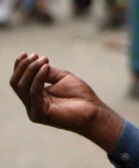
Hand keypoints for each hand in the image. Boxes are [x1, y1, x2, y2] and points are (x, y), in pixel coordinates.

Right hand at [9, 53, 123, 152]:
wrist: (94, 111)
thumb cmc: (80, 96)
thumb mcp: (61, 78)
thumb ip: (46, 72)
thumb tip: (34, 62)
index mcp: (35, 96)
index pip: (19, 80)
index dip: (19, 66)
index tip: (25, 53)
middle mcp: (31, 104)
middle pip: (16, 83)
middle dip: (24, 67)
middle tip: (36, 56)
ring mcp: (34, 110)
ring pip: (23, 87)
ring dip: (31, 70)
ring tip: (44, 60)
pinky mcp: (40, 114)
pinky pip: (34, 92)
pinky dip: (38, 78)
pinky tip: (46, 67)